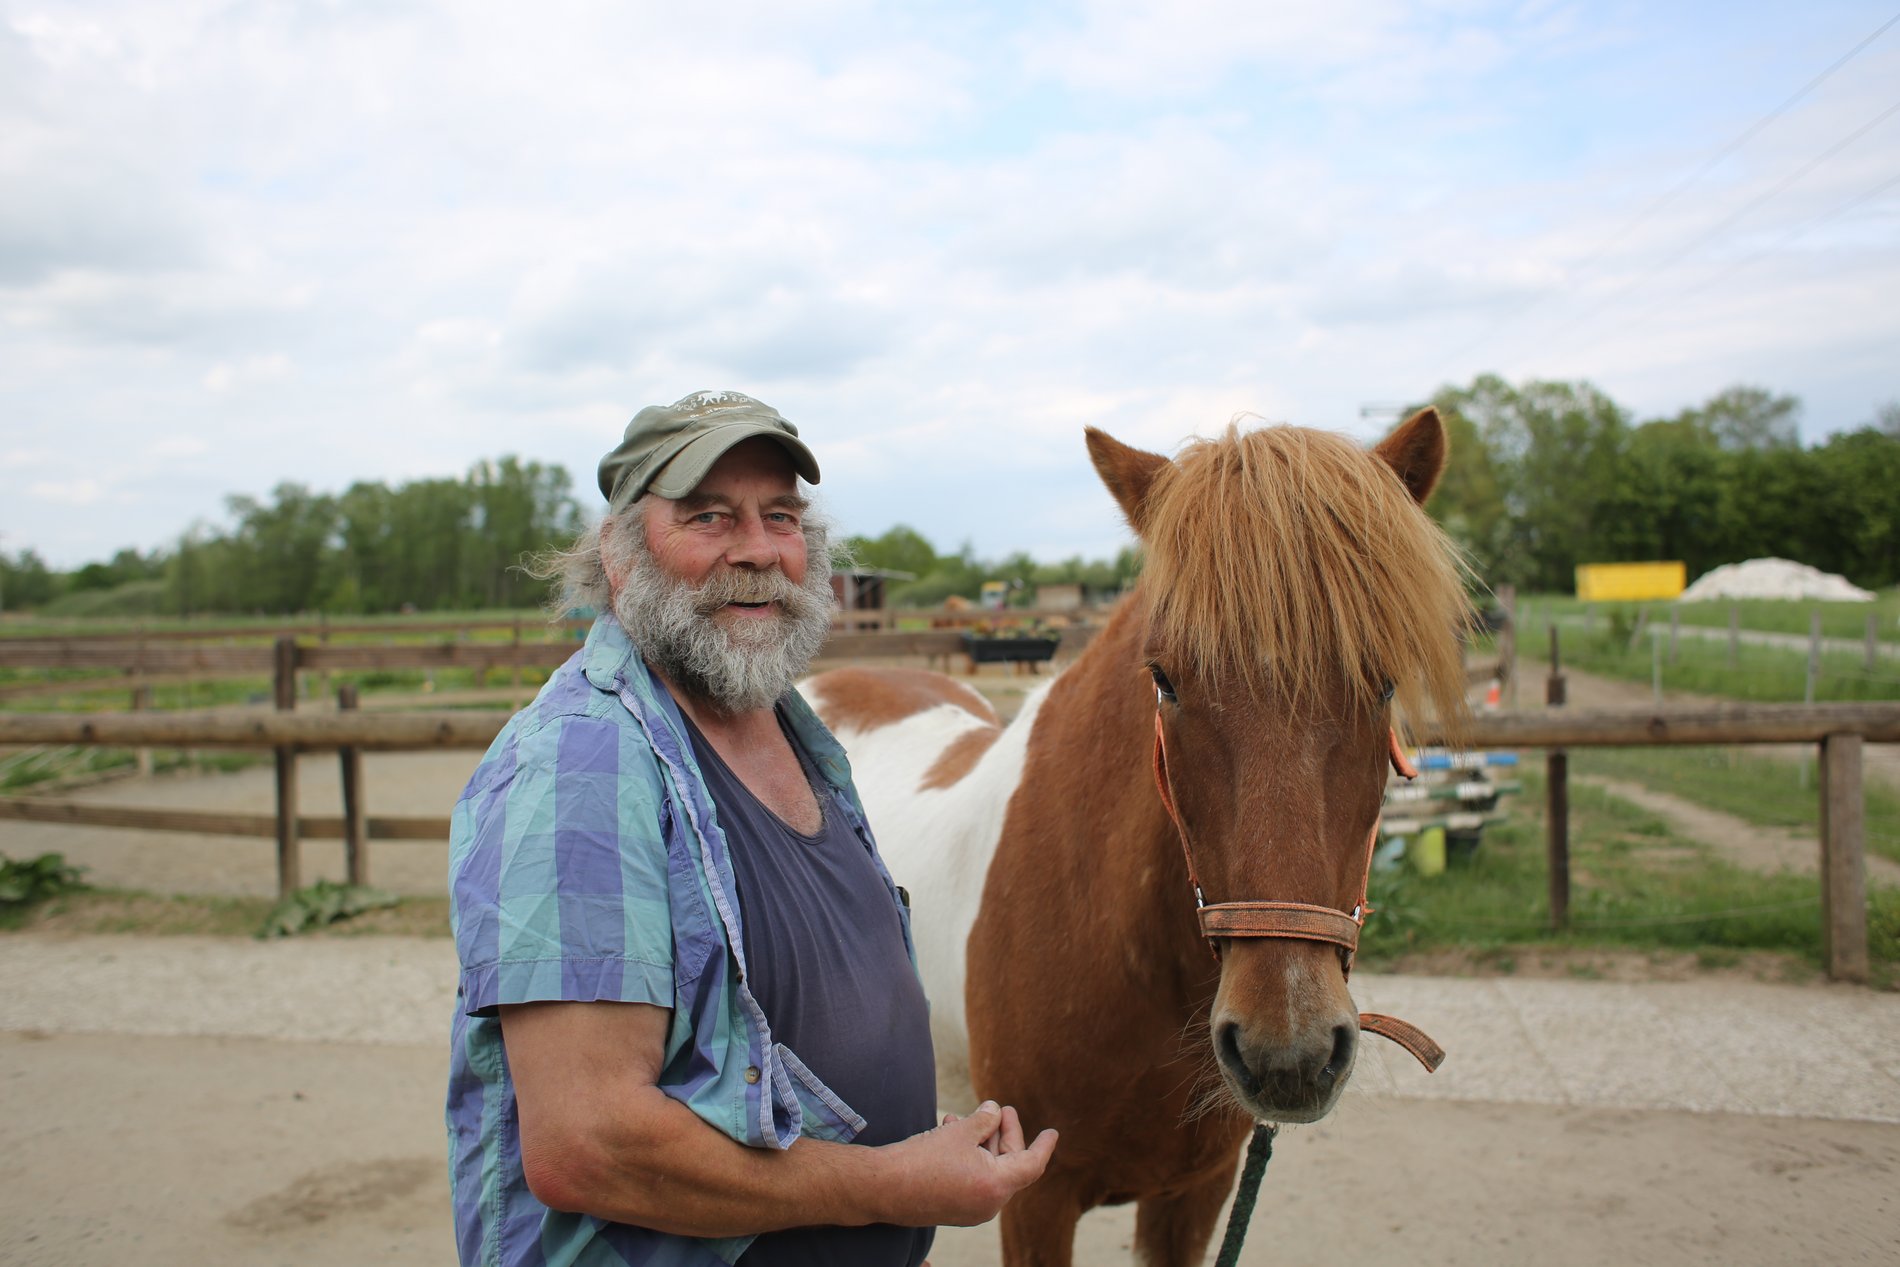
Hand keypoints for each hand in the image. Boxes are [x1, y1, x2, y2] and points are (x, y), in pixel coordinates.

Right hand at [877, 1101, 1057, 1226]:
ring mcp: (971, 1210)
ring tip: (967, 1117)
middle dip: (1004, 1135)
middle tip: (1000, 1110)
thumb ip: (985, 1120)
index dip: (1043, 1146)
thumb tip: (996, 1111)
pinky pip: (974, 1179)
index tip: (1053, 1132)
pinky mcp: (955, 1209)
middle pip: (1009, 1165)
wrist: (883, 1187)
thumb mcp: (960, 1131)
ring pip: (989, 1170)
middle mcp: (988, 1204)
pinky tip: (953, 1132)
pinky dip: (970, 1157)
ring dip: (982, 1143)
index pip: (1031, 1164)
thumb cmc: (922, 1158)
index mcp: (996, 1186)